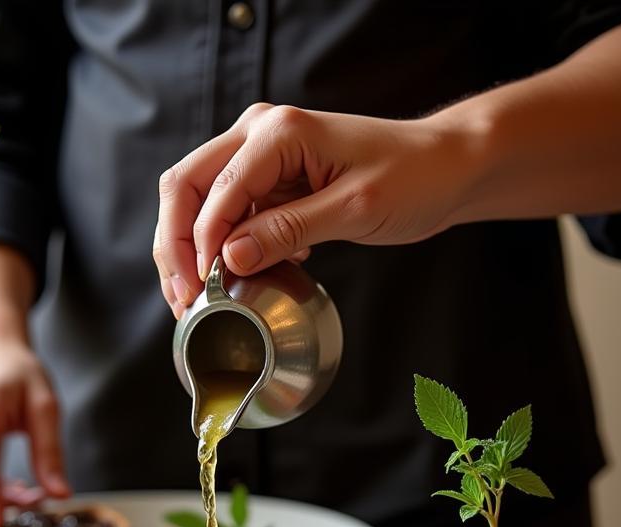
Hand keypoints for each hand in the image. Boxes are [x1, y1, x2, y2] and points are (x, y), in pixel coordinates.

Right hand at [153, 103, 471, 316]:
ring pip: (199, 201)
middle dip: (175, 246)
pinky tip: (240, 277)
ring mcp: (261, 155)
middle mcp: (259, 133)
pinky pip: (229, 213)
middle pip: (186, 187)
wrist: (445, 169)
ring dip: (191, 250)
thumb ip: (286, 231)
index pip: (213, 191)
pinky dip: (223, 247)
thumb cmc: (412, 178)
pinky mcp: (271, 179)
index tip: (201, 292)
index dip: (199, 246)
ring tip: (197, 299)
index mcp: (277, 132)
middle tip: (183, 299)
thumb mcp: (351, 210)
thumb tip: (229, 259)